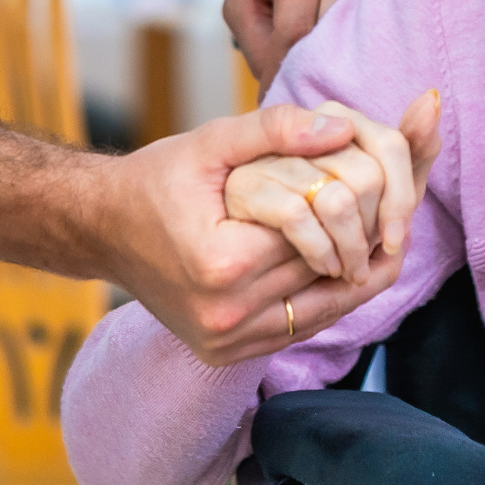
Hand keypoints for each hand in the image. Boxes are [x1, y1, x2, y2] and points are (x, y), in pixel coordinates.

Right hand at [89, 94, 438, 365]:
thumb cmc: (156, 178)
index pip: (320, 229)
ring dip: (352, 267)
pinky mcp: (230, 357)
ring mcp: (229, 344)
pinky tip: (338, 260)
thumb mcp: (211, 140)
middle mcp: (228, 315)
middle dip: (358, 230)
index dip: (351, 197)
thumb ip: (276, 129)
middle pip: (327, 269)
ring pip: (326, 306)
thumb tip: (341, 127)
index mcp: (224, 262)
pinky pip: (303, 327)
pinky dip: (327, 295)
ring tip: (366, 227)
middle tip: (381, 198)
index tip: (366, 171)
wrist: (103, 228)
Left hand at [224, 0, 396, 87]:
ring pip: (366, 25)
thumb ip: (259, 46)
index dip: (287, 72)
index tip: (280, 102)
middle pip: (338, 28)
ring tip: (333, 81)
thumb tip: (283, 97)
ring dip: (348, 56)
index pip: (298, 28)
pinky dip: (368, 36)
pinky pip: (383, 11)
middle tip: (309, 100)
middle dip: (319, 67)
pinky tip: (356, 55)